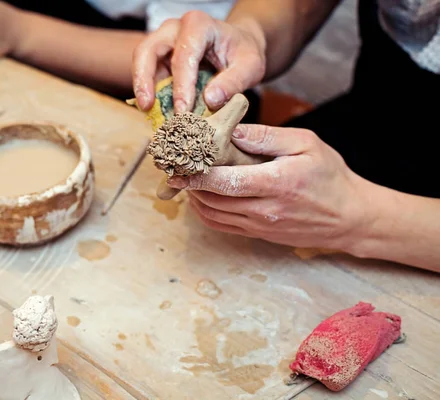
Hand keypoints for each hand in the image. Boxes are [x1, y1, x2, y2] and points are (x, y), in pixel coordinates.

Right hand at [132, 11, 265, 112]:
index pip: (184, 55)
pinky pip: (147, 75)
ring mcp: (163, 43)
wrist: (238, 48)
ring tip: (147, 111)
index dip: (181, 85)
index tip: (183, 111)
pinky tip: (154, 112)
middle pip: (148, 50)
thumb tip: (210, 100)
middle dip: (144, 79)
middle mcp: (175, 30)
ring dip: (142, 88)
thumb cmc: (243, 53)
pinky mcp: (159, 59)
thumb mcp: (251, 67)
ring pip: (142, 61)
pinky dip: (149, 93)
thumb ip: (233, 82)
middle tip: (147, 106)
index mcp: (199, 25)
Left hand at [168, 124, 372, 249]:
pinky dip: (206, 212)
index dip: (196, 175)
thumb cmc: (330, 176)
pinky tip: (202, 196)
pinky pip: (222, 226)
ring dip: (195, 198)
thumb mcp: (306, 144)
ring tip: (185, 179)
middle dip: (189, 184)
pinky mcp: (258, 234)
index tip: (179, 164)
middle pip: (213, 200)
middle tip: (175, 168)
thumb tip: (233, 131)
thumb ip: (268, 137)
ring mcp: (259, 226)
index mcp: (276, 183)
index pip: (225, 182)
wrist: (349, 217)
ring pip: (213, 215)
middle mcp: (264, 210)